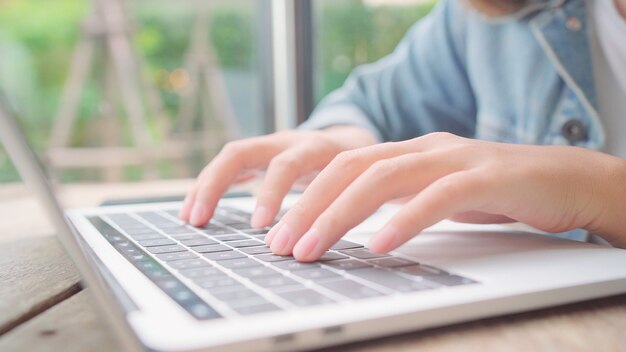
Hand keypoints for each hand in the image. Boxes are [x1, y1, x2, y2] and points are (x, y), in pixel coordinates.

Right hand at [179, 126, 376, 227]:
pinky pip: (229, 167)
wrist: (355, 137)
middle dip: (218, 185)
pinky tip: (193, 211)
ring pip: (231, 156)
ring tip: (190, 218)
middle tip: (202, 221)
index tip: (260, 225)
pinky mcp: (261, 154)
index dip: (271, 193)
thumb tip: (333, 238)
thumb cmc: (359, 166)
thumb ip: (349, 199)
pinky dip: (209, 187)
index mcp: (317, 146)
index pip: (287, 164)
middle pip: (244, 151)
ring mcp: (271, 145)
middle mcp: (288, 141)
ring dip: (207, 186)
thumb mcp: (361, 180)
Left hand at [265, 132, 625, 260]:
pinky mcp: (487, 178)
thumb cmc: (496, 192)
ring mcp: (455, 159)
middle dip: (310, 207)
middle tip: (281, 245)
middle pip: (352, 169)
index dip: (305, 198)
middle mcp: (424, 149)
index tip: (279, 234)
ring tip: (312, 247)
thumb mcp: (436, 195)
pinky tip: (379, 243)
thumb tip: (356, 227)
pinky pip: (439, 196)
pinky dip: (405, 219)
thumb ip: (399, 202)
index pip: (343, 167)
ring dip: (341, 214)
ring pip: (384, 178)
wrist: (565, 179)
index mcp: (408, 152)